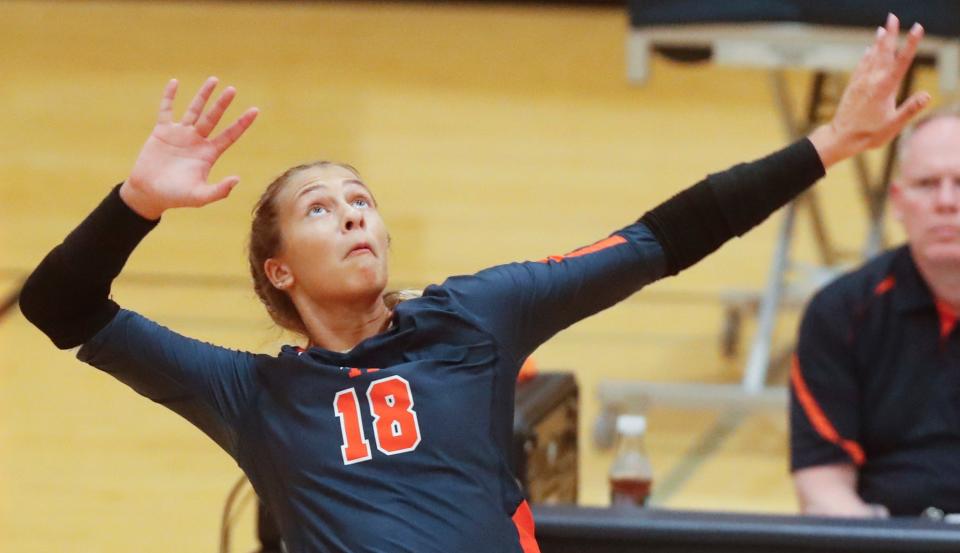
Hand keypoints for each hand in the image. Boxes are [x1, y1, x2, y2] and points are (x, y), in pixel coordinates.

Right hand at [120, 77, 258, 219]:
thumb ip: (219, 190)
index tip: (255, 110)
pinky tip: (175, 82)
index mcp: (208, 154)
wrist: (148, 193)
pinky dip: (170, 96)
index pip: (230, 135)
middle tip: (233, 90)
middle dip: (223, 104)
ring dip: (203, 95)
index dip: (242, 123)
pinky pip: (166, 110)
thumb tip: (237, 179)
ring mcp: (180, 135)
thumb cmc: (175, 197)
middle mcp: (197, 141)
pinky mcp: (162, 132)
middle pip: (213, 118)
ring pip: (194, 110)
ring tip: (214, 80)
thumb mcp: (200, 196)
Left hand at [809, 13, 929, 168]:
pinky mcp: (853, 87)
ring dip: (878, 42)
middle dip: (890, 34)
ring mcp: (861, 83)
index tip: (917, 28)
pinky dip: (866, 56)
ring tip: (882, 28)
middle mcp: (872, 81)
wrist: (840, 138)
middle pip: (884, 53)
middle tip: (893, 16)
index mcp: (885, 88)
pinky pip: (861, 67)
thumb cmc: (868, 134)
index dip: (910, 44)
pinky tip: (869, 50)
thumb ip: (910, 109)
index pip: (901, 61)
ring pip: (871, 57)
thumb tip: (927, 95)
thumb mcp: (893, 125)